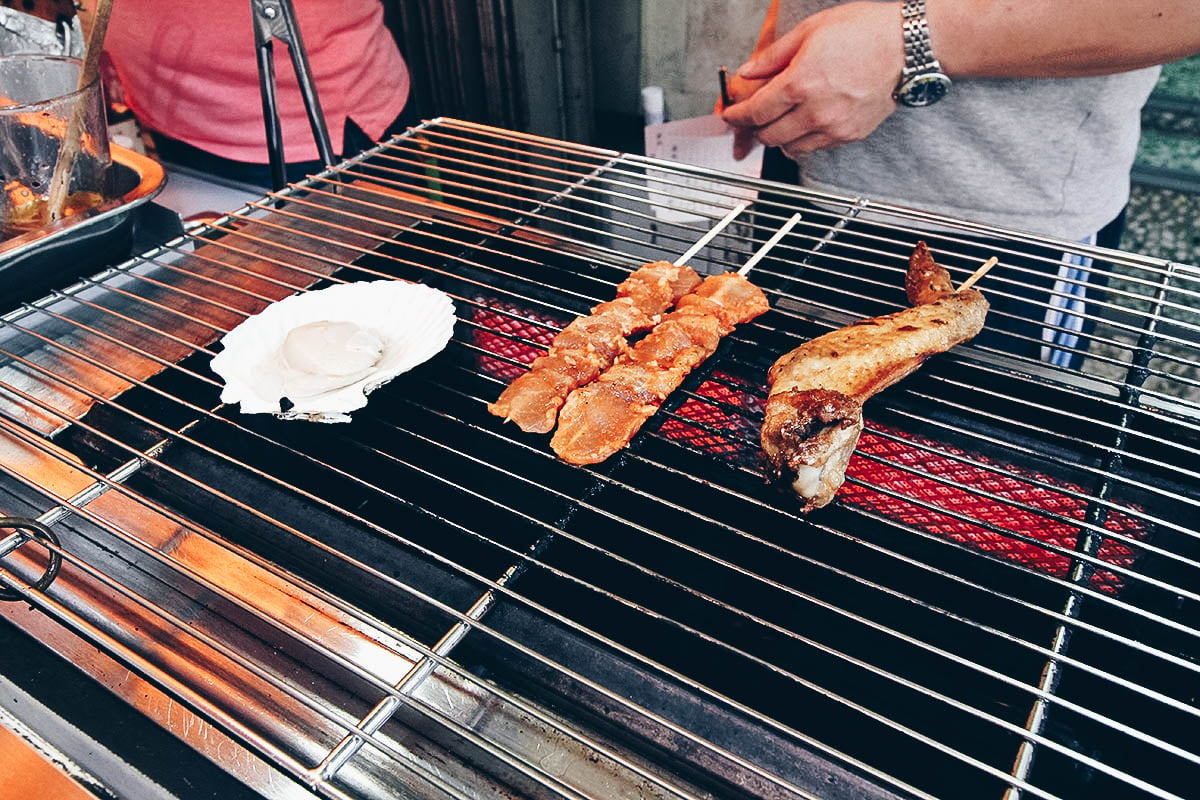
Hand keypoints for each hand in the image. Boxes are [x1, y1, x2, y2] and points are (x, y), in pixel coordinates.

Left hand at [722, 1, 904, 158]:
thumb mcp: (810, 30)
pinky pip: (816, 148)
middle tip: (753, 118)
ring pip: (791, 147)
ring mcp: (834, 127)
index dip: (737, 117)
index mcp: (800, 83)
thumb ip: (773, 56)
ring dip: (779, 137)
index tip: (730, 116)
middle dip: (755, 129)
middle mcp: (815, 111)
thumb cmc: (864, 31)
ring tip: (781, 119)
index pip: (755, 112)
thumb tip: (748, 71)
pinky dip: (804, 139)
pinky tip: (807, 121)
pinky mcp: (850, 135)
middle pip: (768, 136)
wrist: (909, 45)